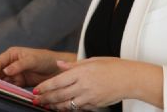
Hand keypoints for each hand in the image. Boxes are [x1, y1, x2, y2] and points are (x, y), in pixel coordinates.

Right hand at [0, 47, 70, 86]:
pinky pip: (11, 86)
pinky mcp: (20, 82)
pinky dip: (8, 89)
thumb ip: (18, 65)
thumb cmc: (45, 59)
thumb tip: (5, 70)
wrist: (58, 70)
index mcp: (13, 54)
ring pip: (4, 80)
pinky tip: (7, 92)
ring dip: (1, 85)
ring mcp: (16, 73)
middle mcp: (12, 63)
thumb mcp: (32, 60)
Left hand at [33, 58, 162, 110]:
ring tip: (46, 105)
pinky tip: (62, 108)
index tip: (36, 89)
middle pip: (59, 94)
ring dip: (54, 106)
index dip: (45, 87)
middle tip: (36, 100)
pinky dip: (68, 108)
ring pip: (67, 104)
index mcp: (81, 72)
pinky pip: (78, 108)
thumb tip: (59, 65)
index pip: (58, 81)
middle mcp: (83, 85)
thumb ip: (73, 65)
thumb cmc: (113, 67)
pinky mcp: (94, 104)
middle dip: (46, 98)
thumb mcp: (92, 60)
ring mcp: (89, 96)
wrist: (130, 79)